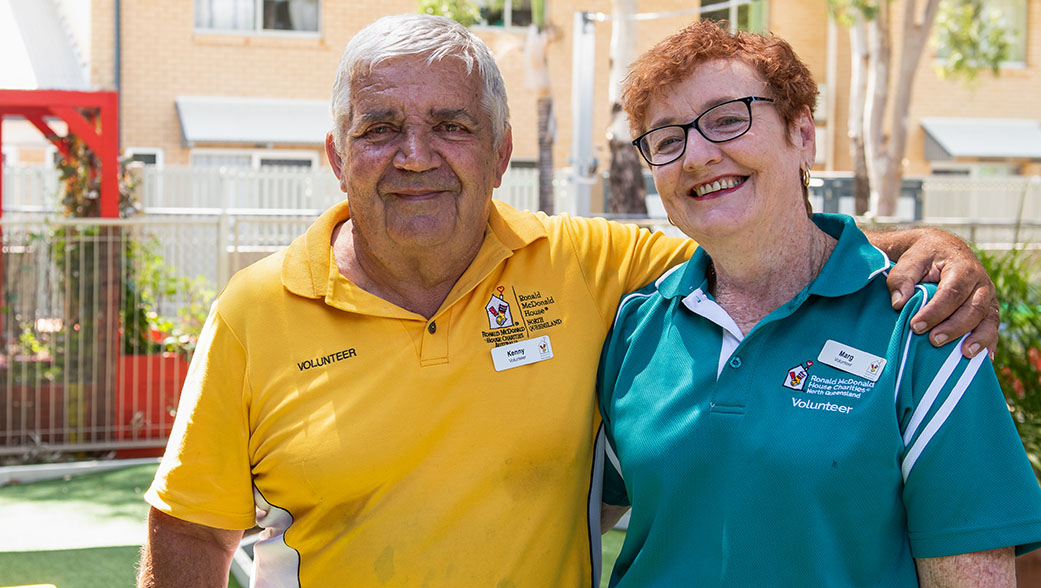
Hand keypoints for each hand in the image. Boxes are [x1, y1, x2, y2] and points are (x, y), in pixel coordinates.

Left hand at [884, 228, 997, 358]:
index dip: (935, 311)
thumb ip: (901, 279)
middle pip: (973, 308)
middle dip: (954, 327)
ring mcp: (988, 297)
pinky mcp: (989, 309)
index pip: (951, 292)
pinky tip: (984, 359)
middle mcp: (980, 283)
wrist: (943, 250)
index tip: (915, 326)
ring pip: (989, 319)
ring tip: (965, 354)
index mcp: (962, 268)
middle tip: (933, 341)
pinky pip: (993, 327)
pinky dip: (989, 343)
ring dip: (978, 338)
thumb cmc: (924, 258)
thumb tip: (898, 304)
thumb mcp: (910, 261)